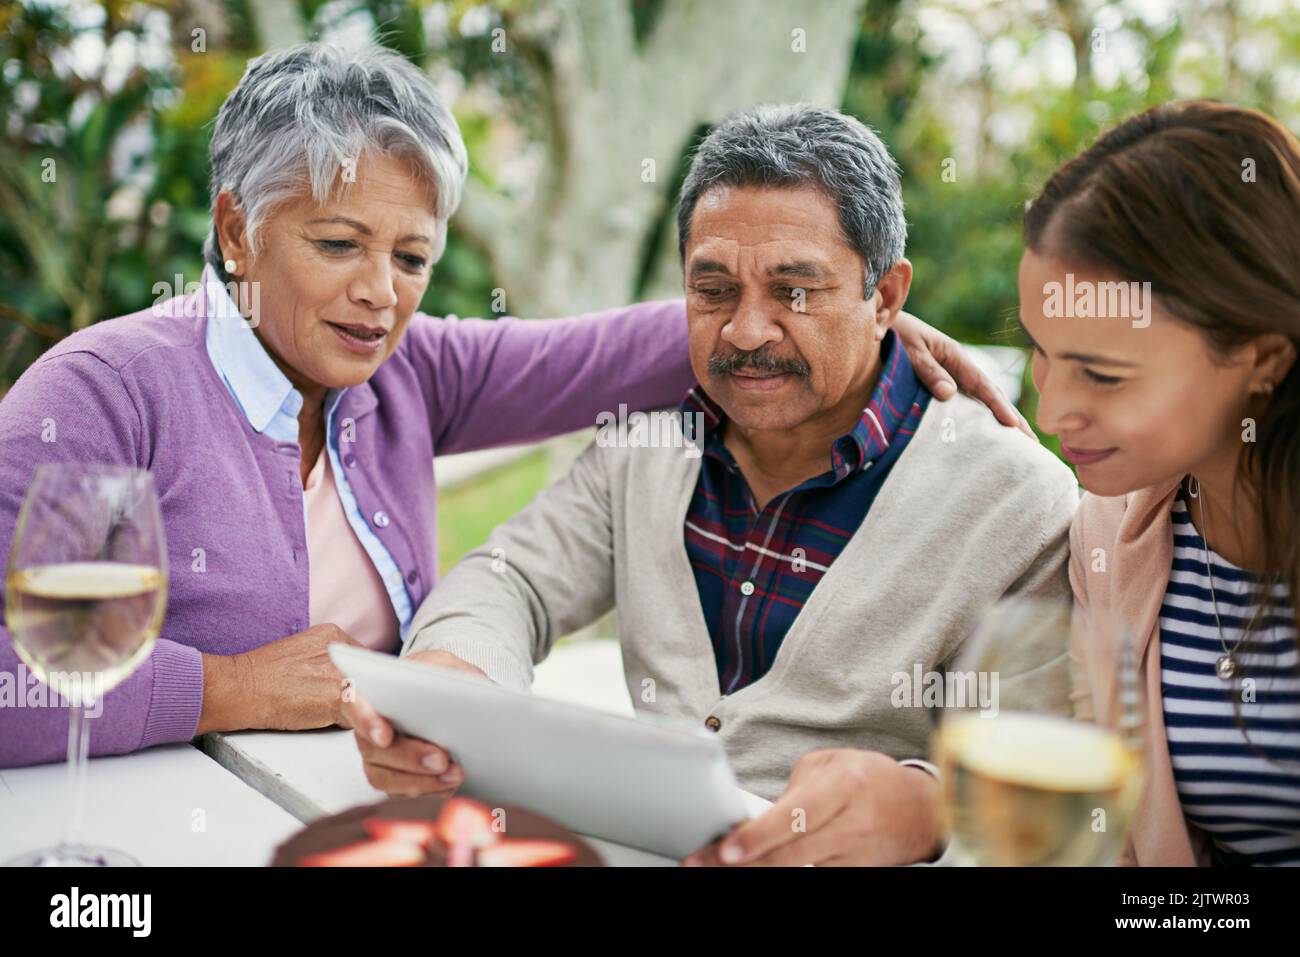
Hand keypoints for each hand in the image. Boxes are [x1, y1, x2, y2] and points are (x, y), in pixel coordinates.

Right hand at [197, 623, 361, 734]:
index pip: (365, 662)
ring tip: (348, 720)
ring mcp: (340, 670)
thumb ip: (332, 666)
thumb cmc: (265, 680)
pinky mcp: (336, 694)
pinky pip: (363, 711)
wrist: (239, 687)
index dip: (363, 682)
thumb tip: (357, 685)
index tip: (358, 694)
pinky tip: (369, 733)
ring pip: (370, 696)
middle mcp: (342, 647)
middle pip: (372, 677)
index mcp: (334, 635)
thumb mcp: (304, 659)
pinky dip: (368, 724)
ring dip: (366, 712)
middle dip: (367, 696)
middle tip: (347, 710)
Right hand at [343, 650, 488, 796]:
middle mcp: (366, 728)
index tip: (385, 735)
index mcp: (371, 692)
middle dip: (409, 757)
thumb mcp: (443, 664)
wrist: (437, 700)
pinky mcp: (391, 778)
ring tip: (455, 774)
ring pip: (385, 778)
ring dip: (422, 781)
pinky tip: (452, 784)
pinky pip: (401, 793)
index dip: (366, 721)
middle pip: (373, 749)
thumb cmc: (433, 677)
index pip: (355, 703)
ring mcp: (376, 757)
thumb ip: (451, 671)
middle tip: (441, 759)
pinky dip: (429, 791)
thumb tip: (473, 684)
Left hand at [681, 749, 941, 866]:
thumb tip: (755, 812)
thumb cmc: (868, 779)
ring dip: (756, 871)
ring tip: (717, 867)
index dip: (760, 836)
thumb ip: (794, 787)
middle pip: (790, 854)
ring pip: (798, 872)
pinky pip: (814, 879)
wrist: (920, 810)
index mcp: (844, 786)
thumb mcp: (832, 764)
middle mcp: (852, 825)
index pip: (796, 816)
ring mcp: (855, 856)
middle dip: (742, 862)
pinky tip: (754, 871)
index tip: (727, 849)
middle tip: (701, 862)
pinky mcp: (857, 875)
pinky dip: (783, 875)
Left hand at [893, 310, 1034, 438]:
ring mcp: (951, 376)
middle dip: (1012, 419)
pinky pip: (963, 405)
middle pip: (991, 396)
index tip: (1013, 426)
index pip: (983, 386)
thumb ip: (928, 370)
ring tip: (1016, 446)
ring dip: (998, 422)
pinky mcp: (940, 385)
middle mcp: (958, 367)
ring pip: (980, 402)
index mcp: (955, 356)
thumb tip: (949, 394)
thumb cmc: (894, 334)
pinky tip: (982, 436)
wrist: (878, 322)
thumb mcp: (910, 350)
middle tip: (1032, 444)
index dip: (999, 407)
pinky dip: (977, 419)